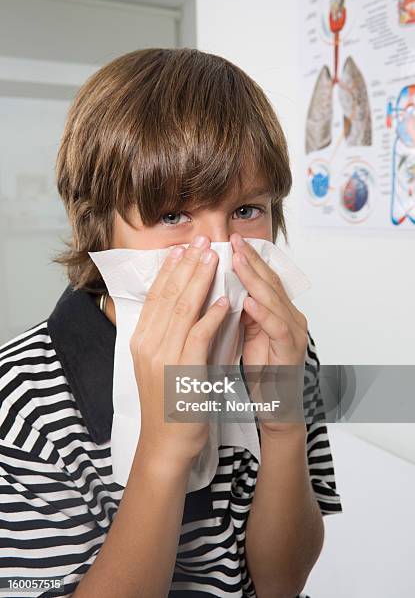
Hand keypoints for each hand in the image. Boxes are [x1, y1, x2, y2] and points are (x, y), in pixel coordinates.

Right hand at [129, 235, 228, 466]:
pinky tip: (223, 300)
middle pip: (168, 296)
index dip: (169, 270)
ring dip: (200, 281)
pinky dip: (211, 316)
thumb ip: (169, 336)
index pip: (155, 296)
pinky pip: (198, 336)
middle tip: (201, 242)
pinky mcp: (182, 371)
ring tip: (214, 259)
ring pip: (182, 310)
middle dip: (186, 266)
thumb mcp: (161, 364)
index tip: (182, 249)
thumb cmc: (169, 404)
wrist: (167, 443)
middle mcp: (147, 344)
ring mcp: (162, 357)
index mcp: (141, 340)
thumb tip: (186, 308)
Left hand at [230, 233, 307, 434]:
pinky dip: (264, 313)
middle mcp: (289, 317)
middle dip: (250, 259)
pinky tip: (249, 301)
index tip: (229, 240)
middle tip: (234, 239)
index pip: (261, 278)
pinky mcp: (291, 352)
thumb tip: (221, 288)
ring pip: (275, 299)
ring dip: (255, 279)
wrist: (276, 407)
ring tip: (238, 260)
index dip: (247, 258)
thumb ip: (242, 312)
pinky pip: (277, 329)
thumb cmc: (262, 372)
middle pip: (269, 281)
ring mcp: (293, 333)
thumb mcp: (247, 335)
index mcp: (278, 312)